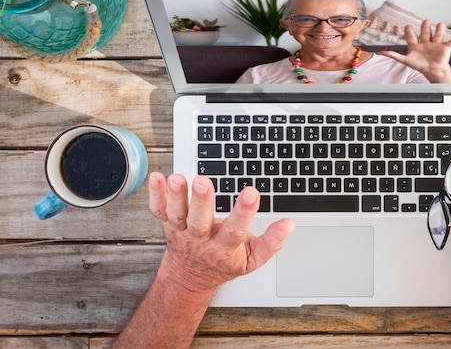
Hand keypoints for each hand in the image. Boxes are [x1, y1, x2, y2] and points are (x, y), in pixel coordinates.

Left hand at [149, 172, 295, 292]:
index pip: (236, 230)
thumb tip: (289, 224)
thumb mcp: (252, 260)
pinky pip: (159, 210)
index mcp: (224, 248)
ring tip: (178, 178)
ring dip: (176, 196)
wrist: (190, 278)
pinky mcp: (168, 224)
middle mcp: (201, 239)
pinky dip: (156, 194)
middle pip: (200, 222)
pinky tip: (157, 178)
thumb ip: (271, 242)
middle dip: (202, 201)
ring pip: (177, 214)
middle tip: (203, 182)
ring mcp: (182, 232)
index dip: (244, 212)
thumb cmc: (224, 264)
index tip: (252, 192)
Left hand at [378, 20, 450, 82]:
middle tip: (426, 21)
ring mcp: (436, 45)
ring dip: (440, 29)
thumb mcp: (404, 60)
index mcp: (416, 46)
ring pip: (438, 34)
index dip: (409, 32)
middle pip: (426, 33)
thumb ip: (393, 55)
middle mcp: (426, 44)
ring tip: (440, 24)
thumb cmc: (420, 66)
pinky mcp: (445, 48)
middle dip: (426, 27)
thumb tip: (379, 52)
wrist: (433, 73)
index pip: (412, 36)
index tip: (407, 26)